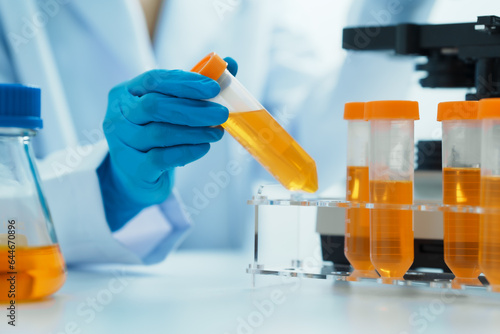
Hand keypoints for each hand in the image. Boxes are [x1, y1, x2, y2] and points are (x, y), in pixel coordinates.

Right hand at [98, 58, 236, 230]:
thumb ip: (196, 86)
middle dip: (193, 109)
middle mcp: (118, 115)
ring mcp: (122, 143)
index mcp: (125, 92)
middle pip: (155, 106)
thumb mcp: (170, 106)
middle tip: (222, 113)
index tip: (214, 88)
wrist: (133, 175)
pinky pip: (162, 158)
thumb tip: (231, 63)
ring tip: (217, 132)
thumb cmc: (154, 132)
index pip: (154, 80)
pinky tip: (204, 147)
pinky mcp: (133, 168)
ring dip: (195, 132)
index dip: (185, 83)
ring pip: (160, 133)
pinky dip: (188, 151)